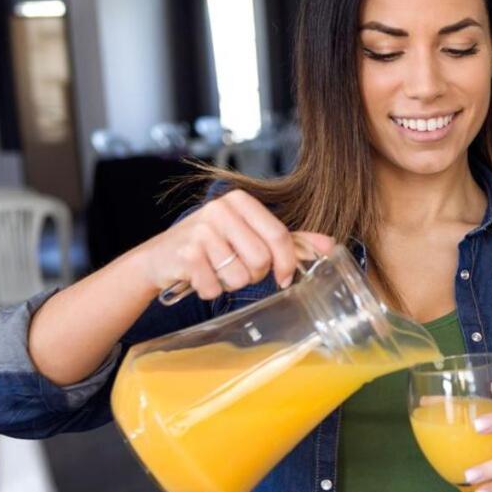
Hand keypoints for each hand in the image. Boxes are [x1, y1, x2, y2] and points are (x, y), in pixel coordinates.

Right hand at [135, 189, 335, 299]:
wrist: (161, 258)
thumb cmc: (213, 246)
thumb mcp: (250, 235)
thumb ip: (291, 240)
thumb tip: (330, 246)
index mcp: (240, 201)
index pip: (280, 236)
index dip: (287, 263)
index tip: (284, 278)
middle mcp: (220, 209)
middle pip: (261, 259)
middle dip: (254, 274)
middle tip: (237, 268)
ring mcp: (201, 230)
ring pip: (240, 276)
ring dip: (230, 283)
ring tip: (216, 270)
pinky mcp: (185, 253)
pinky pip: (216, 287)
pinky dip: (211, 290)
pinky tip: (200, 277)